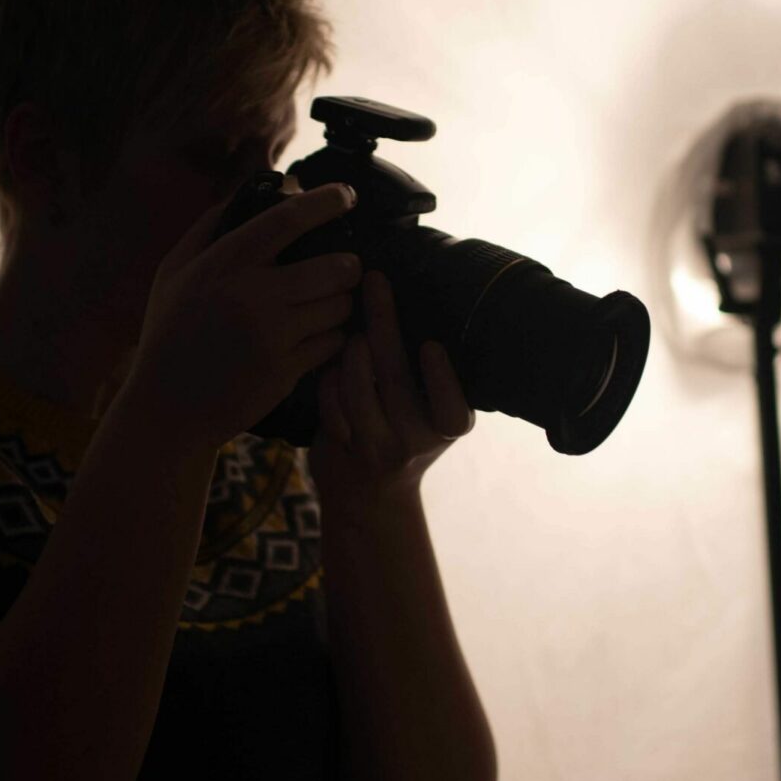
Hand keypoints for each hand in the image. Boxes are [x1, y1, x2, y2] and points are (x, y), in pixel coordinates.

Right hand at [126, 181, 360, 447]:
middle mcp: (252, 296)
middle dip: (349, 265)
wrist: (168, 406)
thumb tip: (248, 190)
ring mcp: (272, 336)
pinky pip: (333, 343)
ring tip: (327, 304)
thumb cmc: (170, 333)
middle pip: (335, 266)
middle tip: (345, 266)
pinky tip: (315, 337)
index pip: (287, 219)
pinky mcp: (286, 371)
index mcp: (224, 263)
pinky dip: (332, 338)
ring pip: (339, 306)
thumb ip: (208, 227)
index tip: (347, 194)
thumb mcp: (174, 271)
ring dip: (341, 303)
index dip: (325, 201)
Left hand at [310, 270, 473, 502]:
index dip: (442, 380)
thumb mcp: (435, 417)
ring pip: (356, 388)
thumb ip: (434, 379)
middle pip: (395, 381)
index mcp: (449, 428)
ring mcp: (374, 448)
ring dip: (351, 350)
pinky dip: (329, 377)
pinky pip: (329, 401)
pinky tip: (333, 365)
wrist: (371, 499)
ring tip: (354, 332)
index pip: (451, 412)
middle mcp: (413, 442)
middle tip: (375, 281)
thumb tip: (427, 301)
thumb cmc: (408, 436)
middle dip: (384, 323)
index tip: (431, 346)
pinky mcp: (338, 450)